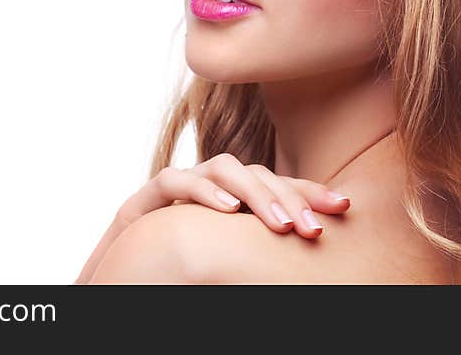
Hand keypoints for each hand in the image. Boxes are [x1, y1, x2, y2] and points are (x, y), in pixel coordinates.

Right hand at [74, 152, 349, 283]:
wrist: (118, 293)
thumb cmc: (174, 290)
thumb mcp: (228, 274)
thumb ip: (260, 260)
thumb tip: (316, 271)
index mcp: (231, 207)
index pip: (276, 187)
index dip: (309, 192)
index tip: (342, 208)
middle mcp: (206, 193)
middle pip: (255, 173)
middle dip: (288, 196)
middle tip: (312, 230)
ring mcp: (174, 193)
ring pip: (220, 168)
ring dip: (254, 192)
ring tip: (280, 225)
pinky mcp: (140, 204)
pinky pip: (171, 181)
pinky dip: (201, 191)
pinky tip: (225, 209)